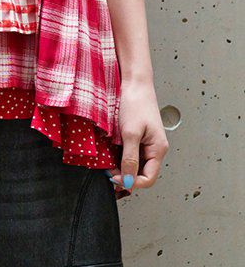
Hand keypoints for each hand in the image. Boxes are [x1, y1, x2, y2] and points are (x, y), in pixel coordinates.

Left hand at [109, 78, 169, 193]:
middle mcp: (153, 149)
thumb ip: (129, 158)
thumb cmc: (136, 104)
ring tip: (107, 162)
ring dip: (120, 167)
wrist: (134, 84)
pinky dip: (119, 157)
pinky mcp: (136, 138)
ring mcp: (145, 144)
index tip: (114, 178)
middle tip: (108, 171)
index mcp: (158, 150)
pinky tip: (110, 154)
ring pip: (134, 165)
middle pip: (141, 174)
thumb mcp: (130, 133)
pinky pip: (129, 154)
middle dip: (124, 175)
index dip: (131, 182)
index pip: (148, 179)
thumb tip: (127, 180)